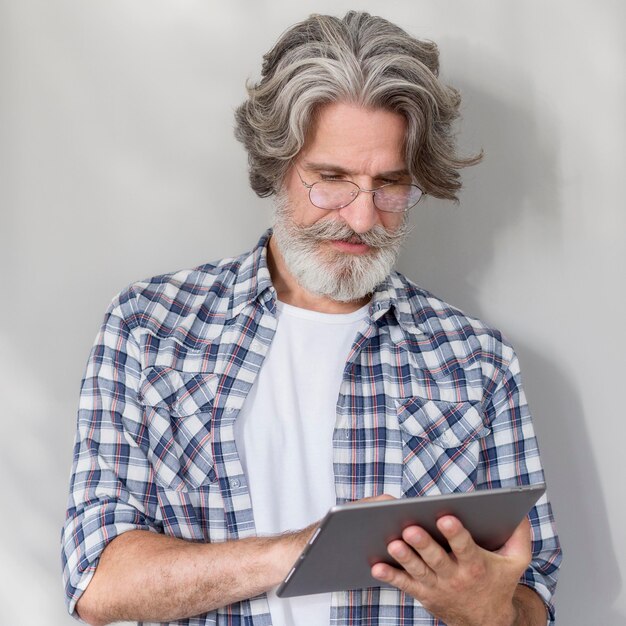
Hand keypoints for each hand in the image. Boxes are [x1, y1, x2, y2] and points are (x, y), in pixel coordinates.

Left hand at [370, 515, 531, 625]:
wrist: (487, 622)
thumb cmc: (499, 582)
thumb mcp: (516, 561)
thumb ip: (520, 534)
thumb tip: (519, 508)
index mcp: (477, 565)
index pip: (465, 547)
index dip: (456, 534)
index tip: (446, 518)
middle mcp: (455, 577)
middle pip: (437, 559)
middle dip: (423, 544)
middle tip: (410, 528)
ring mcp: (438, 586)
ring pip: (418, 571)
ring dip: (404, 558)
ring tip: (392, 543)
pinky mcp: (424, 593)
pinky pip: (405, 585)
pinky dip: (391, 576)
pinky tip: (377, 566)